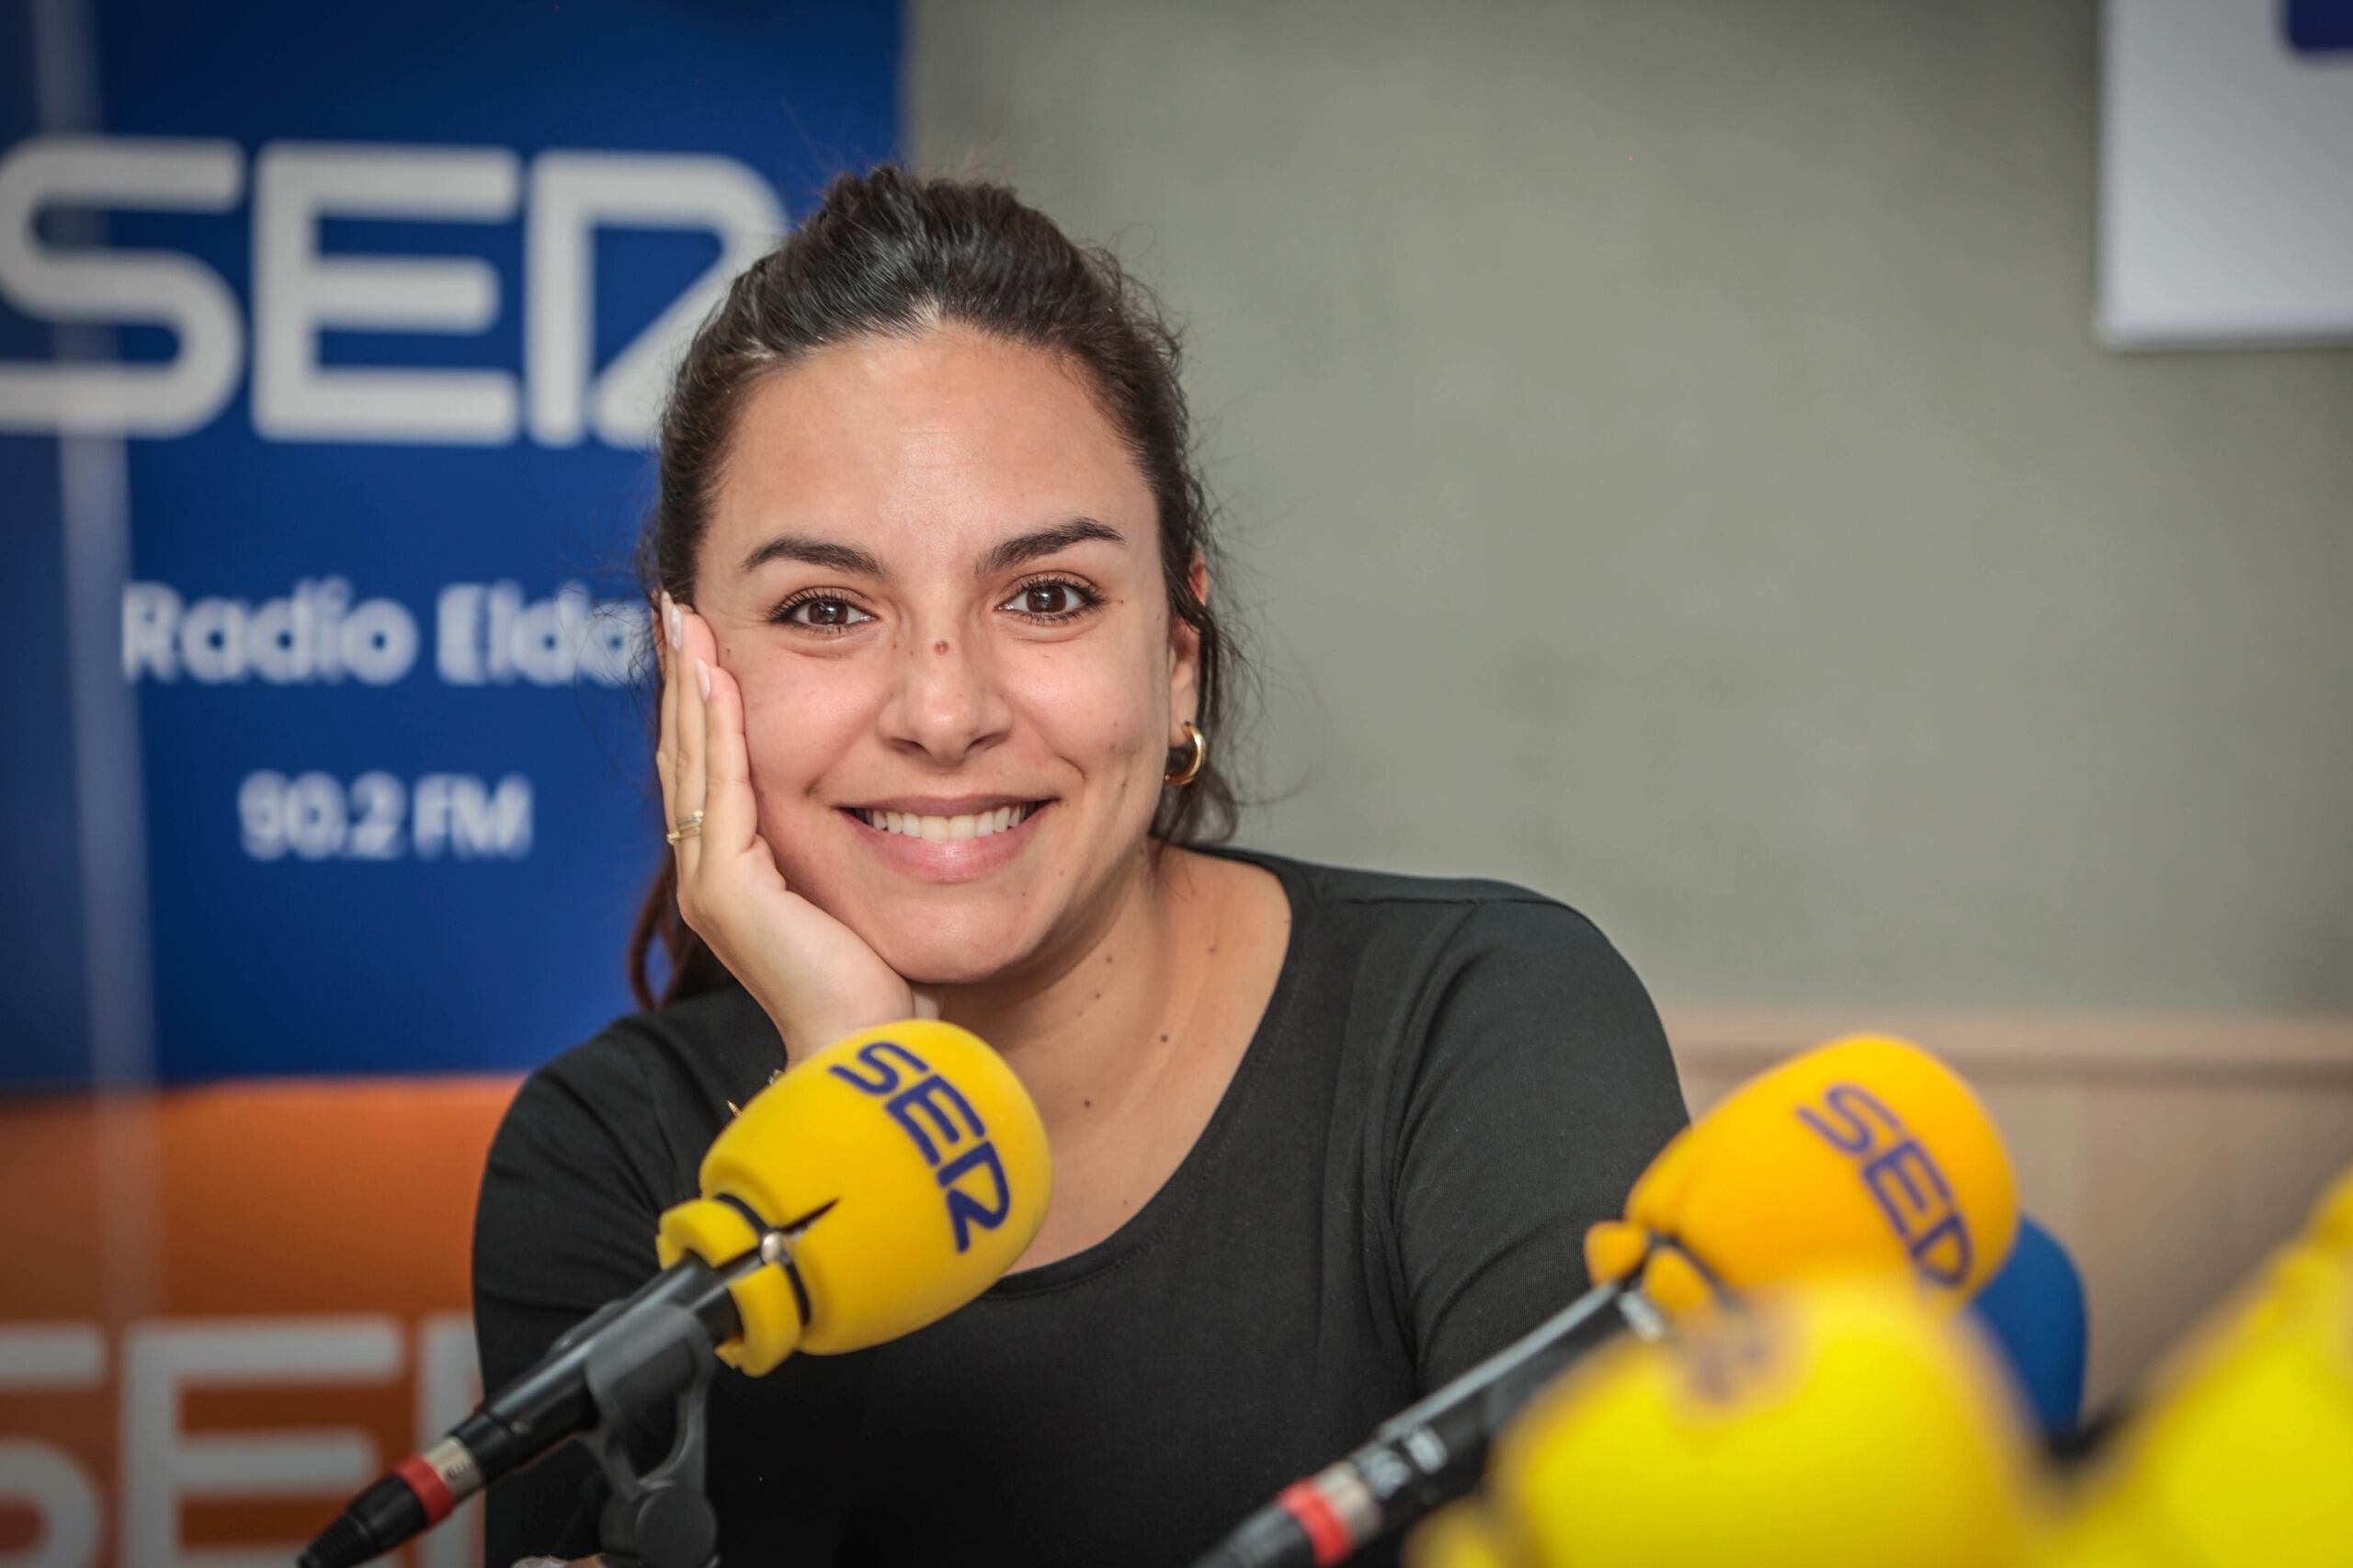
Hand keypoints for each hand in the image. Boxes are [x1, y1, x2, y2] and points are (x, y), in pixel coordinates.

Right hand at [655, 591, 937, 1054]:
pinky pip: (722, 789)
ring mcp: (708, 881)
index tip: (706, 638)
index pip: (709, 768)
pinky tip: (719, 676)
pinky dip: (720, 727)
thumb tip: (898, 804)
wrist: (869, 1049)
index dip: (704, 702)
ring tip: (685, 618)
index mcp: (734, 871)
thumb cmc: (878, 985)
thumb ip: (848, 850)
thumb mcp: (858, 893)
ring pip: (692, 760)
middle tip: (676, 605)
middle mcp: (707, 872)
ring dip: (691, 683)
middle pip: (685, 751)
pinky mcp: (725, 890)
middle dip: (684, 676)